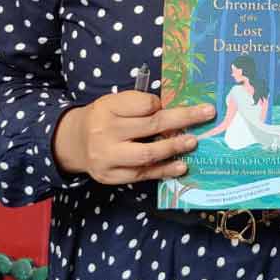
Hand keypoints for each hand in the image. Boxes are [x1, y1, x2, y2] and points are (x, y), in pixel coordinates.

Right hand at [53, 91, 215, 184]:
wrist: (73, 143)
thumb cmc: (103, 119)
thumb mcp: (114, 103)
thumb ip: (139, 105)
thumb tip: (177, 109)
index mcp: (107, 108)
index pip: (142, 104)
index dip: (161, 105)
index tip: (172, 105)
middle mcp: (104, 132)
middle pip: (150, 126)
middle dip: (182, 120)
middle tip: (206, 114)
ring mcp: (107, 157)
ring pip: (147, 154)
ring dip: (174, 147)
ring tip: (193, 142)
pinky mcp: (112, 176)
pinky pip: (143, 174)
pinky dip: (164, 170)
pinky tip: (181, 166)